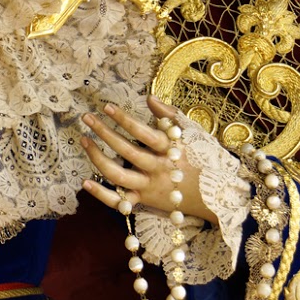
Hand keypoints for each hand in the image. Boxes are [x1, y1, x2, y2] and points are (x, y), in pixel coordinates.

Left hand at [80, 94, 217, 223]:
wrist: (215, 195)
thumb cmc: (203, 159)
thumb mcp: (192, 133)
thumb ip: (169, 115)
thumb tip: (149, 98)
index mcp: (170, 148)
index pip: (143, 132)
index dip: (124, 119)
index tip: (106, 107)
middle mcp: (158, 168)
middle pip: (126, 151)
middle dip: (104, 132)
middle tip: (87, 118)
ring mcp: (149, 186)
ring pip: (118, 175)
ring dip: (97, 158)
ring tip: (84, 140)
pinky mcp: (145, 201)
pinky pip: (119, 201)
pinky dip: (101, 194)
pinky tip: (85, 182)